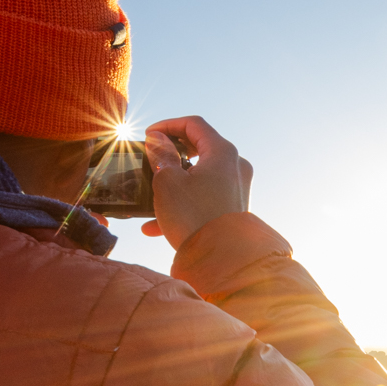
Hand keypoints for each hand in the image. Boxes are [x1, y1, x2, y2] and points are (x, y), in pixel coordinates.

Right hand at [139, 115, 252, 248]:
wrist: (222, 261)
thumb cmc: (194, 218)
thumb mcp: (167, 182)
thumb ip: (161, 154)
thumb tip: (157, 139)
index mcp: (223, 152)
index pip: (194, 124)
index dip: (167, 124)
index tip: (148, 135)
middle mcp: (236, 166)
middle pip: (200, 147)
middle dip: (172, 152)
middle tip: (151, 158)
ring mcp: (237, 187)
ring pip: (200, 175)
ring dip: (173, 183)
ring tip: (149, 196)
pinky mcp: (234, 207)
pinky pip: (205, 197)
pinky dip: (183, 203)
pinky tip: (155, 226)